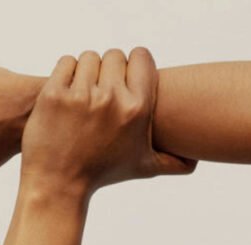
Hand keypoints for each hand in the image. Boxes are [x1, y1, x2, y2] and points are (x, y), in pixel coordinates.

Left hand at [19, 47, 197, 199]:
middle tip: (105, 89)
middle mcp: (111, 99)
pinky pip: (67, 62)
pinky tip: (70, 92)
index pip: (141, 57)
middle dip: (110, 69)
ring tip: (86, 92)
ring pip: (90, 57)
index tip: (128, 78)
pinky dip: (67, 73)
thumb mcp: (143, 167)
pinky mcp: (55, 93)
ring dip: (88, 70)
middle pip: (115, 55)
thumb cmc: (104, 173)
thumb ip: (173, 162)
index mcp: (138, 110)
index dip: (135, 64)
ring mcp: (81, 95)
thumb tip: (195, 161)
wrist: (60, 183)